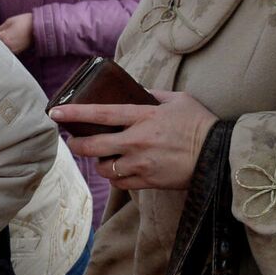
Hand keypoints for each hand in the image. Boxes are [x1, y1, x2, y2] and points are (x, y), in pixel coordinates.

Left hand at [0, 13, 34, 53]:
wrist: (40, 27)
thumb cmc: (25, 21)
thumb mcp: (9, 21)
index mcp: (4, 37)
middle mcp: (8, 46)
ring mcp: (13, 50)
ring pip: (1, 51)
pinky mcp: (18, 52)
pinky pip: (8, 52)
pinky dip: (5, 49)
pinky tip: (5, 44)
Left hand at [52, 90, 218, 191]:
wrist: (221, 156)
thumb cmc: (200, 124)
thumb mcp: (178, 100)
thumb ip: (152, 95)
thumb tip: (135, 91)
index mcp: (144, 117)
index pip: (100, 114)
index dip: (74, 113)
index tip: (54, 113)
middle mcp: (137, 141)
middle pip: (92, 146)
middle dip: (76, 144)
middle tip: (73, 141)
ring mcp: (141, 163)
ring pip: (104, 167)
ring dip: (99, 162)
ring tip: (104, 156)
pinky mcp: (148, 181)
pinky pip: (120, 183)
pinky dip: (115, 177)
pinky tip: (119, 170)